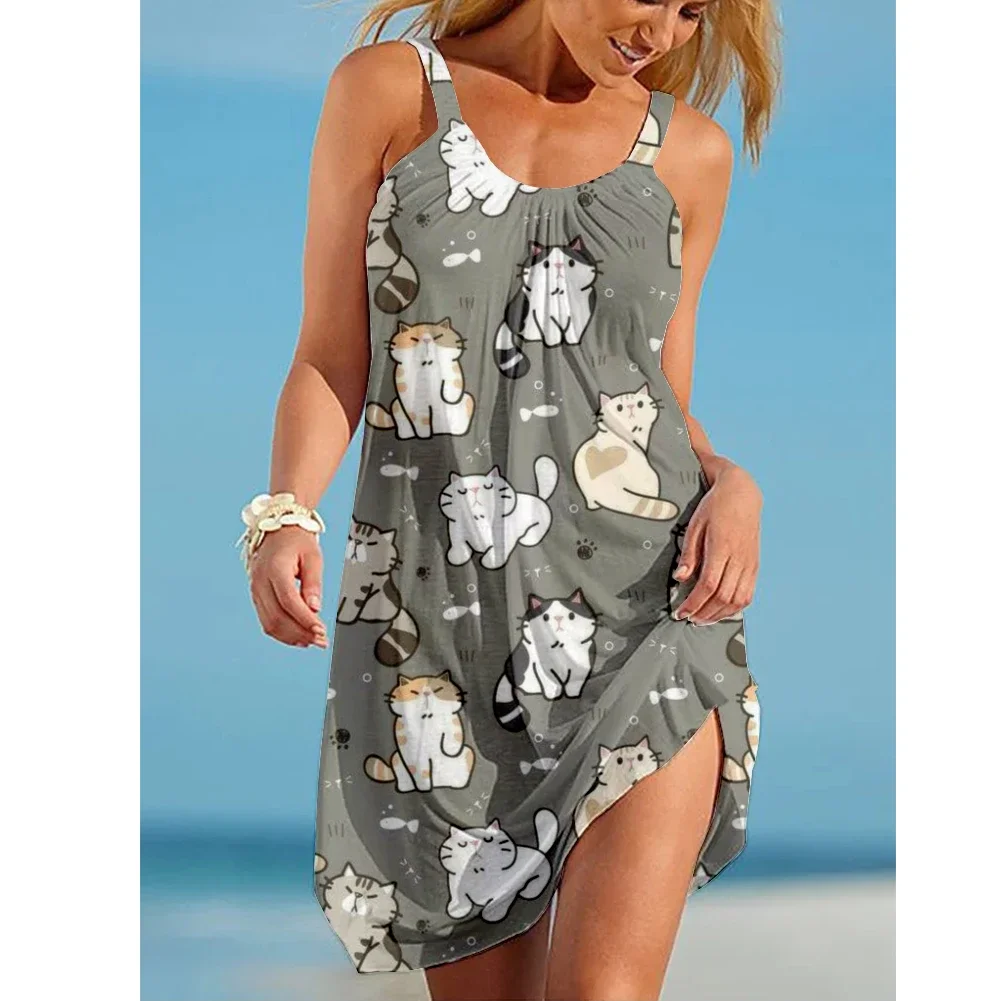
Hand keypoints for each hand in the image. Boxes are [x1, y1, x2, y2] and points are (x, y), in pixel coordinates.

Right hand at [248, 527, 327, 647]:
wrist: (276, 529)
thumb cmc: (296, 540)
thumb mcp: (313, 556)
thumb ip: (313, 583)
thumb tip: (315, 608)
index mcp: (275, 569)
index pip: (289, 601)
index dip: (305, 619)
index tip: (321, 631)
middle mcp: (260, 582)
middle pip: (277, 617)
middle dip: (300, 633)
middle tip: (321, 640)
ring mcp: (255, 591)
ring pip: (269, 624)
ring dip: (291, 637)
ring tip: (312, 641)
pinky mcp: (256, 597)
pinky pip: (266, 621)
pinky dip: (282, 633)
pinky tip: (298, 636)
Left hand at [672, 464, 761, 624]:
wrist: (742, 494)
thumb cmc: (715, 506)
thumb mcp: (695, 525)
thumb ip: (689, 553)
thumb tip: (680, 577)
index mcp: (722, 547)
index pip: (708, 585)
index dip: (694, 603)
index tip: (680, 612)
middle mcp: (739, 558)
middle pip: (723, 597)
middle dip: (704, 613)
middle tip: (688, 618)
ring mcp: (750, 563)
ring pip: (738, 600)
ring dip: (719, 614)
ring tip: (703, 619)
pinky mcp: (755, 565)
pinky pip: (749, 593)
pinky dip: (735, 607)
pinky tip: (722, 611)